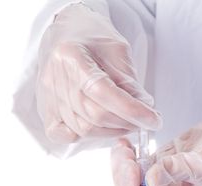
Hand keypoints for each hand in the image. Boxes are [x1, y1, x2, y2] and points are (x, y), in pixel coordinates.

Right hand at [37, 3, 160, 142]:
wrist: (68, 32)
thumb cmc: (93, 38)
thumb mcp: (119, 51)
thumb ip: (130, 82)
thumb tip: (144, 110)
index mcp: (71, 55)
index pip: (104, 92)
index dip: (132, 111)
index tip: (154, 120)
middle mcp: (54, 77)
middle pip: (95, 115)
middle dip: (127, 122)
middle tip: (145, 119)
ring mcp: (47, 96)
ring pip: (84, 129)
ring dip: (113, 130)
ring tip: (128, 121)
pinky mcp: (46, 109)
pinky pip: (63, 135)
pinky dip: (87, 137)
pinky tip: (103, 127)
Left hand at [111, 109, 201, 185]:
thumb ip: (182, 170)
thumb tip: (152, 180)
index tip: (131, 167)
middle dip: (124, 177)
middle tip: (123, 155)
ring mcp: (166, 177)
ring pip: (134, 179)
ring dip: (122, 165)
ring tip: (123, 147)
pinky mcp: (163, 161)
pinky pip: (139, 163)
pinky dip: (129, 155)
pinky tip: (126, 143)